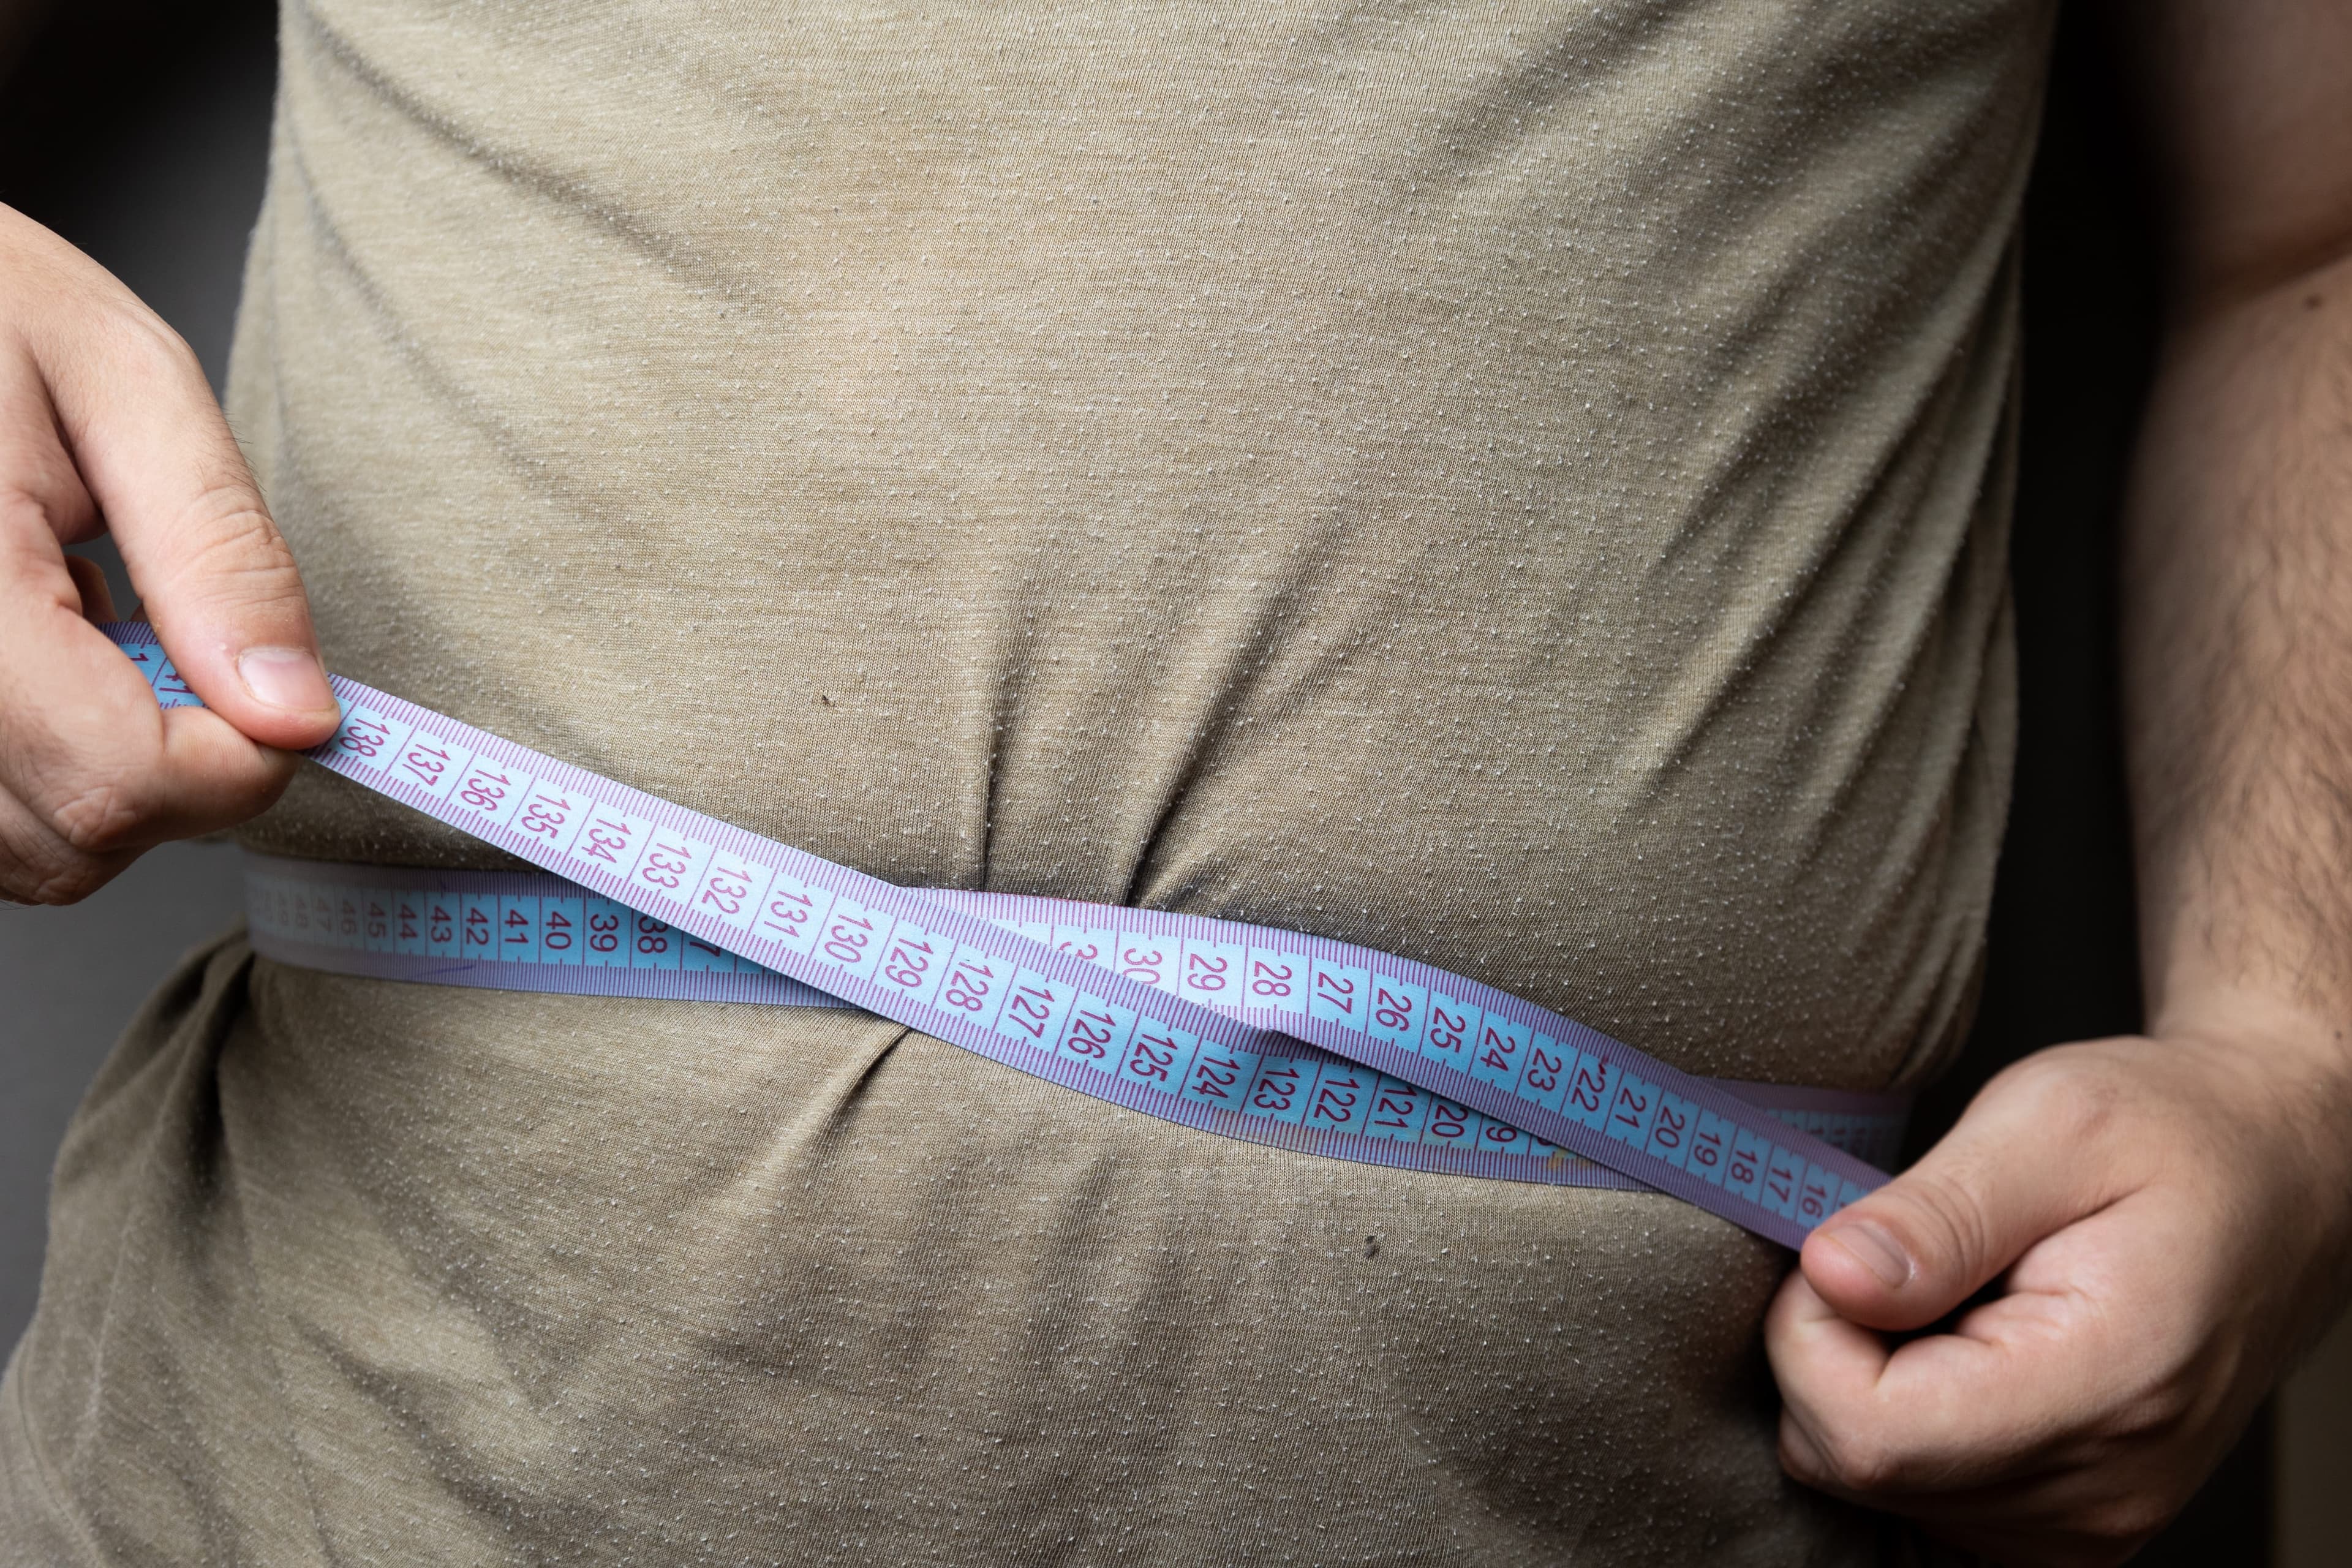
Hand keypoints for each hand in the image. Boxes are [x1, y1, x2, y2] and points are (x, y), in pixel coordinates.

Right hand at [0, 203, 337, 904]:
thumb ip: (219, 553)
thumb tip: (298, 711)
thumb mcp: (127, 382)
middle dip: (173, 770)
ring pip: (31, 847)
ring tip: (83, 617)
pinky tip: (43, 646)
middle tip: (173, 634)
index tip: (276, 691)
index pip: (116, 785)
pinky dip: (44, 758)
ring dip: (104, 767)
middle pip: (73, 840)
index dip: (235, 760)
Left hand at [1766, 1019, 2351, 1565]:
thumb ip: (1934, 1211)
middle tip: (1901, 1262)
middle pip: (1857, 1466)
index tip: (1844, 1251)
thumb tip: (1832, 1274)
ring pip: (1876, 1487)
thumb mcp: (2050, 1121)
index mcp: (2104, 1384)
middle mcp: (2103, 1486)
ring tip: (1953, 1299)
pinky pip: (1921, 1500)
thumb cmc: (2173, 1134)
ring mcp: (2092, 1522)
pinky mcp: (2071, 1525)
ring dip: (1872, 1387)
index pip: (1866, 1431)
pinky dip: (1910, 1426)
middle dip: (1832, 1354)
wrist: (2276, 1178)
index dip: (1808, 1333)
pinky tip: (1958, 1352)